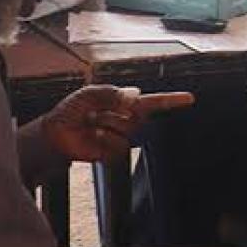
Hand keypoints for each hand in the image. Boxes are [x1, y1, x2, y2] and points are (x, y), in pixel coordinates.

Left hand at [42, 85, 193, 162]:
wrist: (57, 133)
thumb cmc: (72, 110)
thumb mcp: (89, 94)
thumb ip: (112, 92)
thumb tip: (136, 95)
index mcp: (124, 104)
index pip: (153, 102)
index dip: (171, 100)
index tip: (189, 98)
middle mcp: (127, 121)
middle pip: (136, 115)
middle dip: (114, 110)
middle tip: (94, 111)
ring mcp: (121, 138)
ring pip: (127, 130)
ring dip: (106, 124)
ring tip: (91, 123)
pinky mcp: (114, 153)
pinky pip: (118, 145)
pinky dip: (103, 138)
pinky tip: (93, 136)